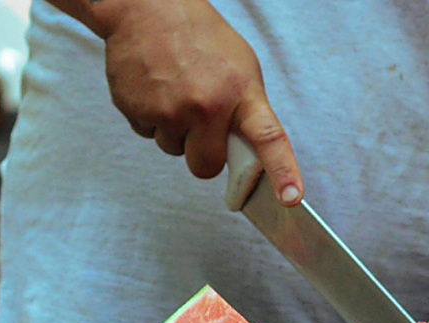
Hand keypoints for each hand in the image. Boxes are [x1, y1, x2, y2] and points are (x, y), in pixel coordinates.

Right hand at [97, 0, 302, 203]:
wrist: (147, 8)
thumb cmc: (200, 39)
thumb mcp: (240, 67)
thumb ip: (244, 112)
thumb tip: (247, 157)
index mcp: (240, 93)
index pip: (268, 139)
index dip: (282, 171)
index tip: (290, 198)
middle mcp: (206, 105)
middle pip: (204, 167)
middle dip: (200, 154)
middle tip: (197, 122)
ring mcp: (169, 110)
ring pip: (173, 150)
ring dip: (174, 130)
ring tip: (173, 90)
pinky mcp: (137, 111)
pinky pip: (147, 135)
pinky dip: (150, 118)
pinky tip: (154, 88)